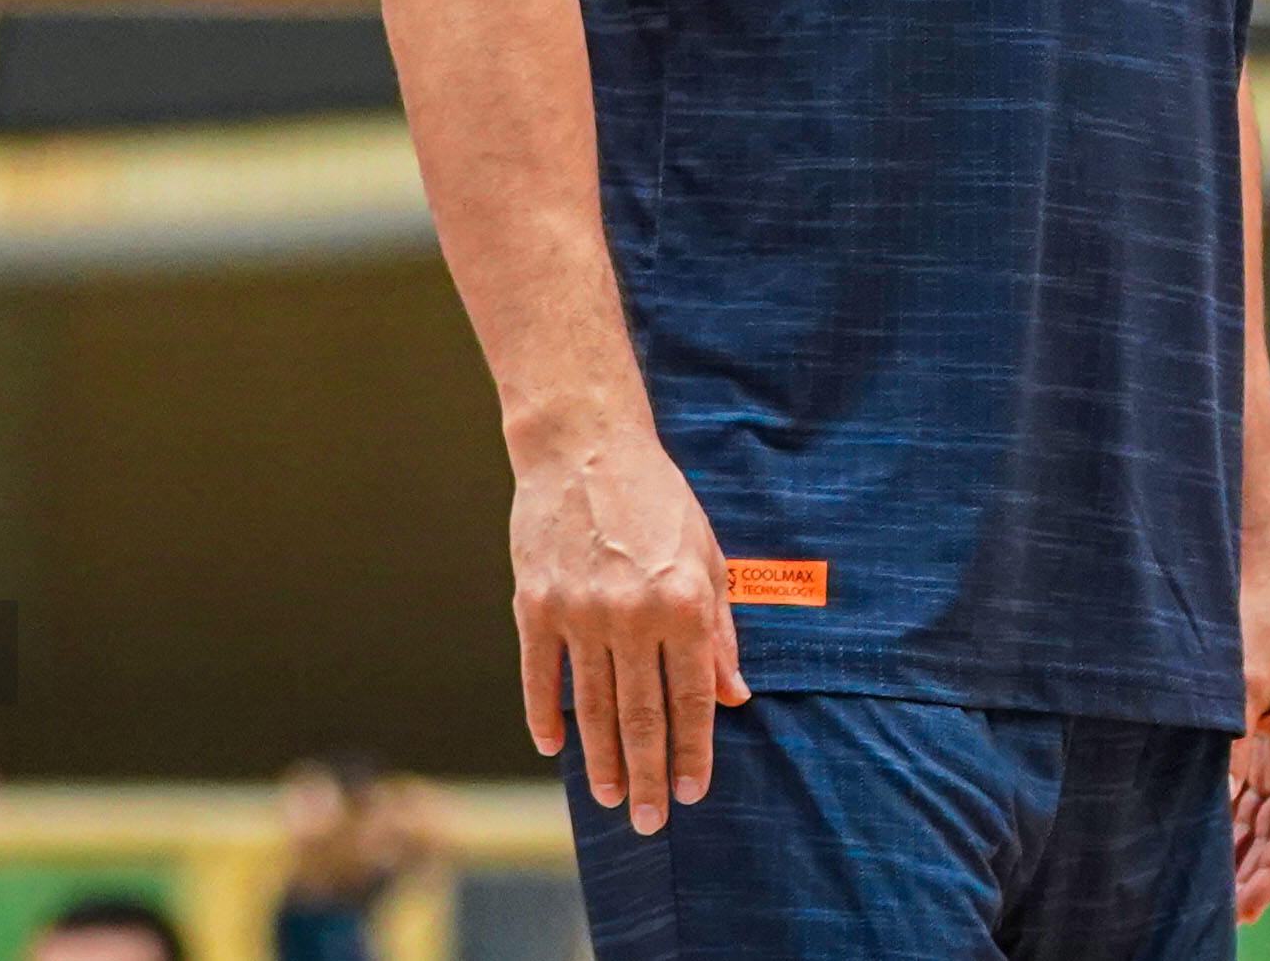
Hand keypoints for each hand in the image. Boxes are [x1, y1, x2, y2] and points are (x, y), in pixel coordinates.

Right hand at [507, 417, 746, 835]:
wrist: (584, 446)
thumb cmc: (656, 499)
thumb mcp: (707, 555)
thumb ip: (720, 629)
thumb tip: (734, 695)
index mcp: (684, 602)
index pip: (692, 698)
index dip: (694, 751)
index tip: (693, 792)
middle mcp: (633, 614)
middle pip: (641, 715)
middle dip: (649, 775)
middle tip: (651, 822)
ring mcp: (579, 612)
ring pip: (591, 708)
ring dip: (602, 760)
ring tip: (612, 798)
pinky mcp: (535, 605)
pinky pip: (540, 677)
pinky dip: (545, 716)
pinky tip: (554, 748)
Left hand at [1228, 537, 1269, 920]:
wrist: (1254, 564)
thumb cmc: (1261, 612)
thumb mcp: (1247, 670)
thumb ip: (1231, 727)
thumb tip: (1213, 783)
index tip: (1246, 909)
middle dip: (1250, 872)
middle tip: (1216, 916)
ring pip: (1255, 813)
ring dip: (1234, 851)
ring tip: (1204, 895)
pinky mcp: (1247, 729)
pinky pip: (1237, 786)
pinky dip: (1221, 816)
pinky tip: (1197, 842)